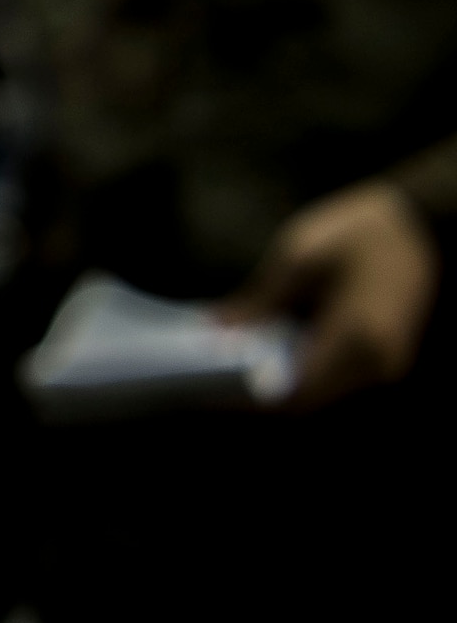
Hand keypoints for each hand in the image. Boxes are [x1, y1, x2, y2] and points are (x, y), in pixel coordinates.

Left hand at [221, 180, 439, 408]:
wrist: (418, 223)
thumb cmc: (359, 232)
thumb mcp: (299, 258)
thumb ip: (259, 301)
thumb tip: (215, 329)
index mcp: (357, 338)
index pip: (294, 393)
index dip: (246, 398)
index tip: (204, 388)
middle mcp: (376, 363)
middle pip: (305, 400)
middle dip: (253, 392)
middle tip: (205, 376)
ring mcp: (384, 364)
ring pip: (319, 392)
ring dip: (274, 382)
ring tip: (225, 363)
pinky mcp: (382, 357)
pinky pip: (333, 376)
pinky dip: (296, 369)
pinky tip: (263, 351)